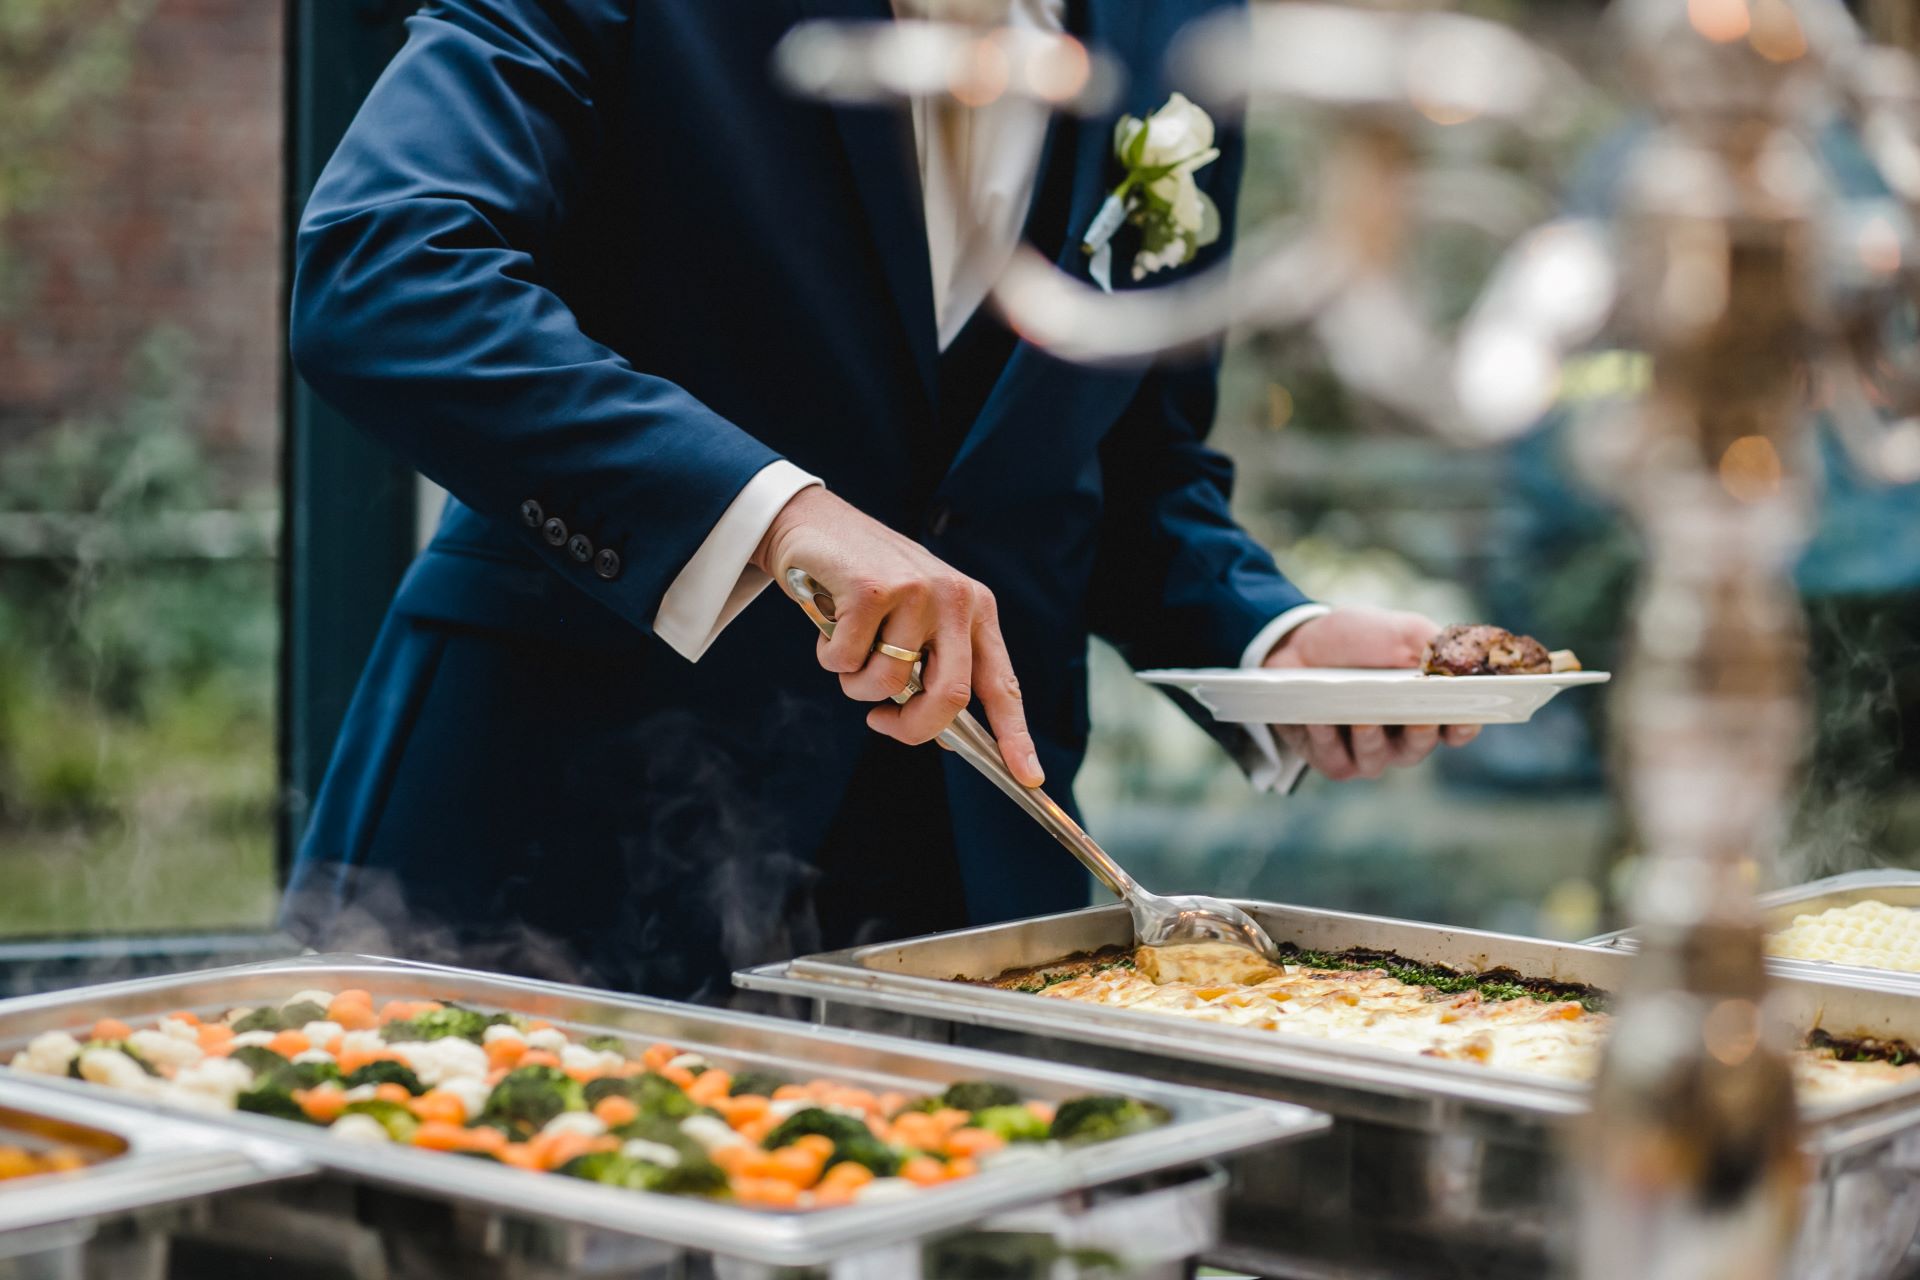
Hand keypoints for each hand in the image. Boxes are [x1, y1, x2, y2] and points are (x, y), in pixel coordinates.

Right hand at [754, 487, 1043, 786]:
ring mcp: (916, 591)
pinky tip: (830, 623)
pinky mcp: (873, 589)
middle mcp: (956, 598)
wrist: (813, 524)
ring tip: (848, 648)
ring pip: (889, 684)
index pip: (1002, 683)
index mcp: (976, 609)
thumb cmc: (865, 584)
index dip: (1016, 735)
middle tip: (881, 724)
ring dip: (857, 684)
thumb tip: (942, 735)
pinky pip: (847, 662)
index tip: (1030, 778)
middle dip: (912, 727)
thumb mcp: (915, 620)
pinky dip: (830, 657)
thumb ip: (934, 666)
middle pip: (950, 696)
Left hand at [1263, 606, 1480, 780]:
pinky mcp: (1329, 758)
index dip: (1463, 728)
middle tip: (1419, 720)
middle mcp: (1399, 737)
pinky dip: (1326, 739)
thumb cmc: (1357, 639)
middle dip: (1418, 736)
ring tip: (1364, 720)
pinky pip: (1333, 758)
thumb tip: (1465, 661)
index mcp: (1426, 707)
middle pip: (1417, 749)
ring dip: (1370, 740)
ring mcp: (1364, 751)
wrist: (1300, 643)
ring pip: (1375, 759)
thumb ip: (1433, 645)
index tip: (1463, 718)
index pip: (1456, 728)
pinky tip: (1320, 720)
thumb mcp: (1399, 631)